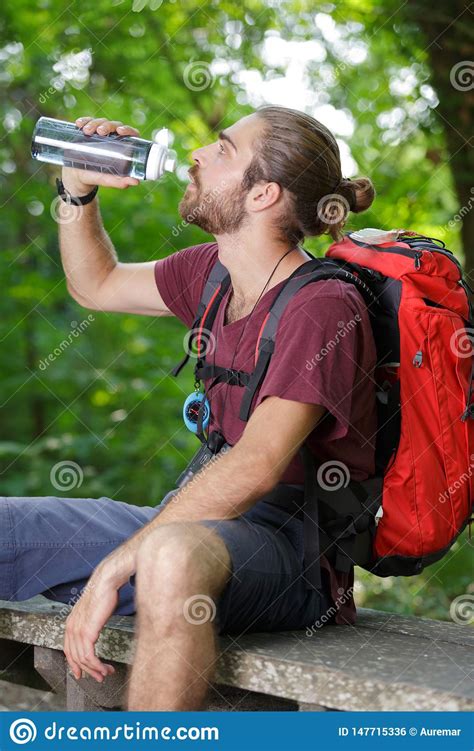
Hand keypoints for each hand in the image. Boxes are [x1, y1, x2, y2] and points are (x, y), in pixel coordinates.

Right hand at [61, 116, 140, 193]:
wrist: (77, 176)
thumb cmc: (96, 177)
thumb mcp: (107, 180)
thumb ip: (119, 181)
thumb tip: (136, 182)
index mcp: (122, 146)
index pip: (129, 133)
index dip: (127, 129)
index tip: (119, 131)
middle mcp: (112, 136)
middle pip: (114, 125)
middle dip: (107, 125)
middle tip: (99, 131)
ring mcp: (98, 132)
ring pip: (100, 122)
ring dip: (94, 123)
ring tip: (86, 131)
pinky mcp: (86, 130)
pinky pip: (86, 121)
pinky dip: (83, 121)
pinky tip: (79, 124)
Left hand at [63, 550, 134, 681]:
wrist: (105, 583)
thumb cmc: (103, 594)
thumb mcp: (93, 612)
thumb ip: (90, 624)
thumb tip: (94, 631)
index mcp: (71, 624)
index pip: (69, 650)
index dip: (74, 664)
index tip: (82, 672)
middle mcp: (71, 628)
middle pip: (75, 657)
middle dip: (88, 670)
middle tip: (99, 676)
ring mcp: (78, 631)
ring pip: (83, 659)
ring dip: (95, 669)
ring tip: (106, 673)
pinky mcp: (87, 632)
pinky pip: (89, 656)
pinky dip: (97, 665)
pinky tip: (104, 667)